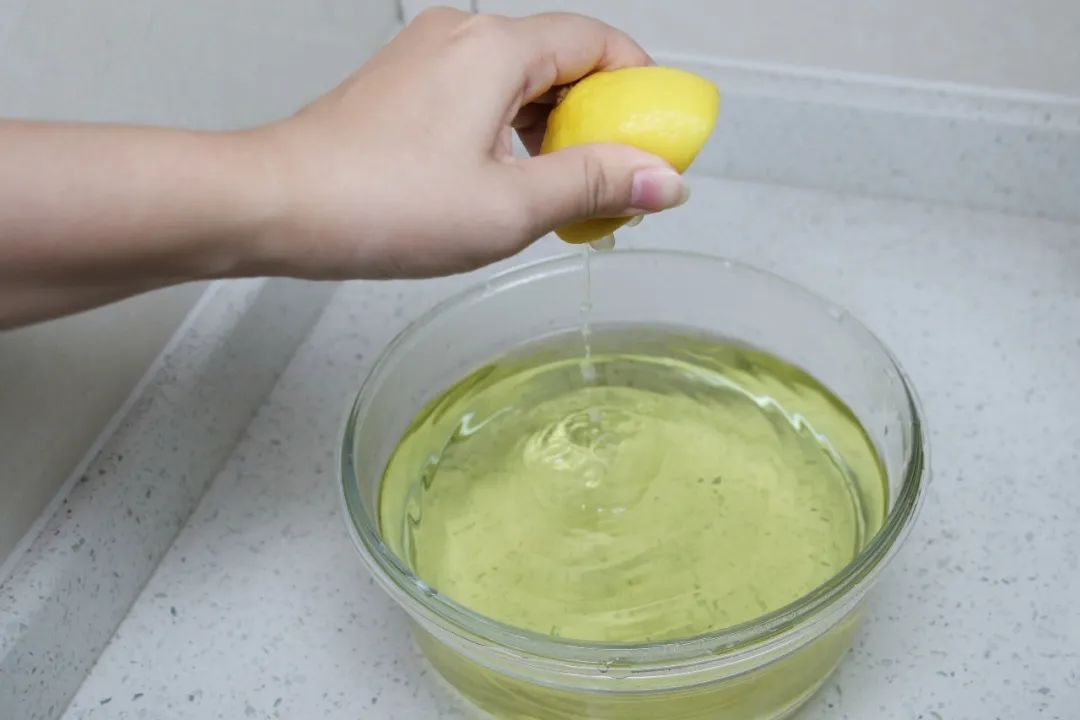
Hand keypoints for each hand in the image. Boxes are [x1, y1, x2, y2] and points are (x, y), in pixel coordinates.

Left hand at [249, 9, 684, 278]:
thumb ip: (595, 185)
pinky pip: (482, 98)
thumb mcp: (510, 207)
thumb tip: (661, 179)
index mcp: (497, 48)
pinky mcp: (405, 86)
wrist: (278, 205)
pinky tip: (506, 187)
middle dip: (597, 122)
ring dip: (552, 136)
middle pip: (562, 62)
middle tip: (610, 185)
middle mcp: (462, 35)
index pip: (600, 43)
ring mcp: (428, 57)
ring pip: (520, 84)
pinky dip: (510, 136)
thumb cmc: (379, 203)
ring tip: (557, 200)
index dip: (641, 91)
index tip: (656, 143)